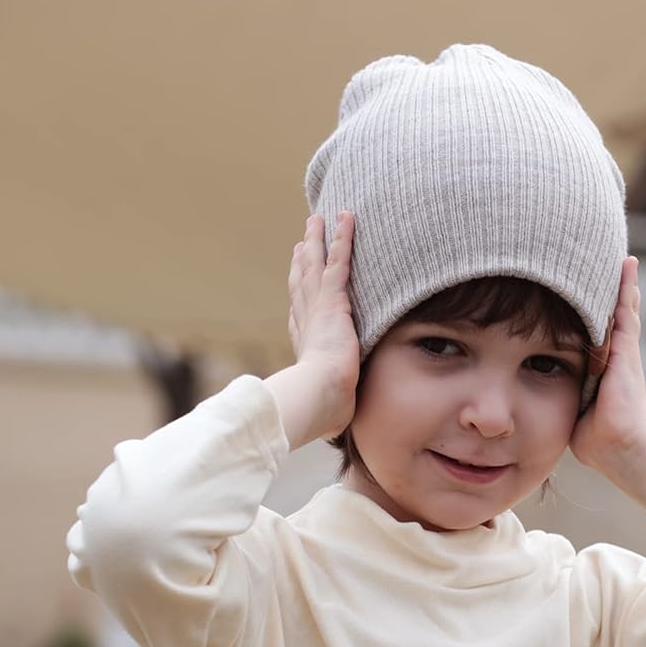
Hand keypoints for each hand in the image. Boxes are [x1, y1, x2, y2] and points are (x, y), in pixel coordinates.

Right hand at [284, 211, 359, 439]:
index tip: (298, 279)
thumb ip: (331, 410)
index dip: (300, 294)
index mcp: (306, 345)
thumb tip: (332, 428)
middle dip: (303, 261)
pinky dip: (343, 239)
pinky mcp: (334, 301)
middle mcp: (307, 322)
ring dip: (318, 241)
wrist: (318, 397)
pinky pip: (340, 262)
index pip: (302, 314)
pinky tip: (346, 218)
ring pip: (317, 266)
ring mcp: (318, 309)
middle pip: (303, 283)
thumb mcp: (329, 408)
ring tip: (318, 219)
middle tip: (302, 239)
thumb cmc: (321, 411)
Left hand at [569, 256, 645, 474]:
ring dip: (620, 281)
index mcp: (600, 366)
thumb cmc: (596, 438)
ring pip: (620, 307)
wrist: (620, 447)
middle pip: (609, 313)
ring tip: (618, 254)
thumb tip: (534, 397)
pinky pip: (626, 312)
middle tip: (600, 258)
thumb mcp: (571, 408)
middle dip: (604, 289)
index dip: (587, 308)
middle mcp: (613, 354)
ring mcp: (622, 351)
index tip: (577, 285)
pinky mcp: (627, 350)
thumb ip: (559, 395)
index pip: (592, 330)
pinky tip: (626, 267)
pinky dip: (626, 289)